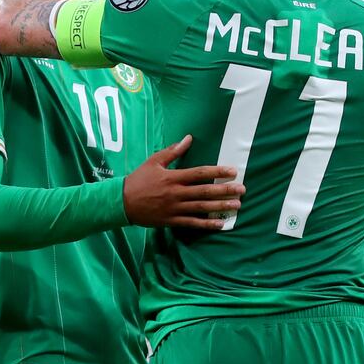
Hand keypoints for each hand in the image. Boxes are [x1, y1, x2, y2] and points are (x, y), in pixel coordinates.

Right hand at [123, 135, 243, 229]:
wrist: (122, 202)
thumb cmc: (139, 179)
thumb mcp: (154, 161)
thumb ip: (173, 151)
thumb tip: (188, 138)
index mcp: (173, 177)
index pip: (200, 173)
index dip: (217, 171)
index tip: (233, 171)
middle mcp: (176, 193)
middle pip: (205, 191)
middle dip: (225, 190)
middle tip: (242, 190)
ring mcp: (174, 208)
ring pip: (202, 208)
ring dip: (220, 206)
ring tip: (237, 206)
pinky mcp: (171, 221)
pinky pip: (192, 223)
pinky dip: (206, 224)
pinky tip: (220, 224)